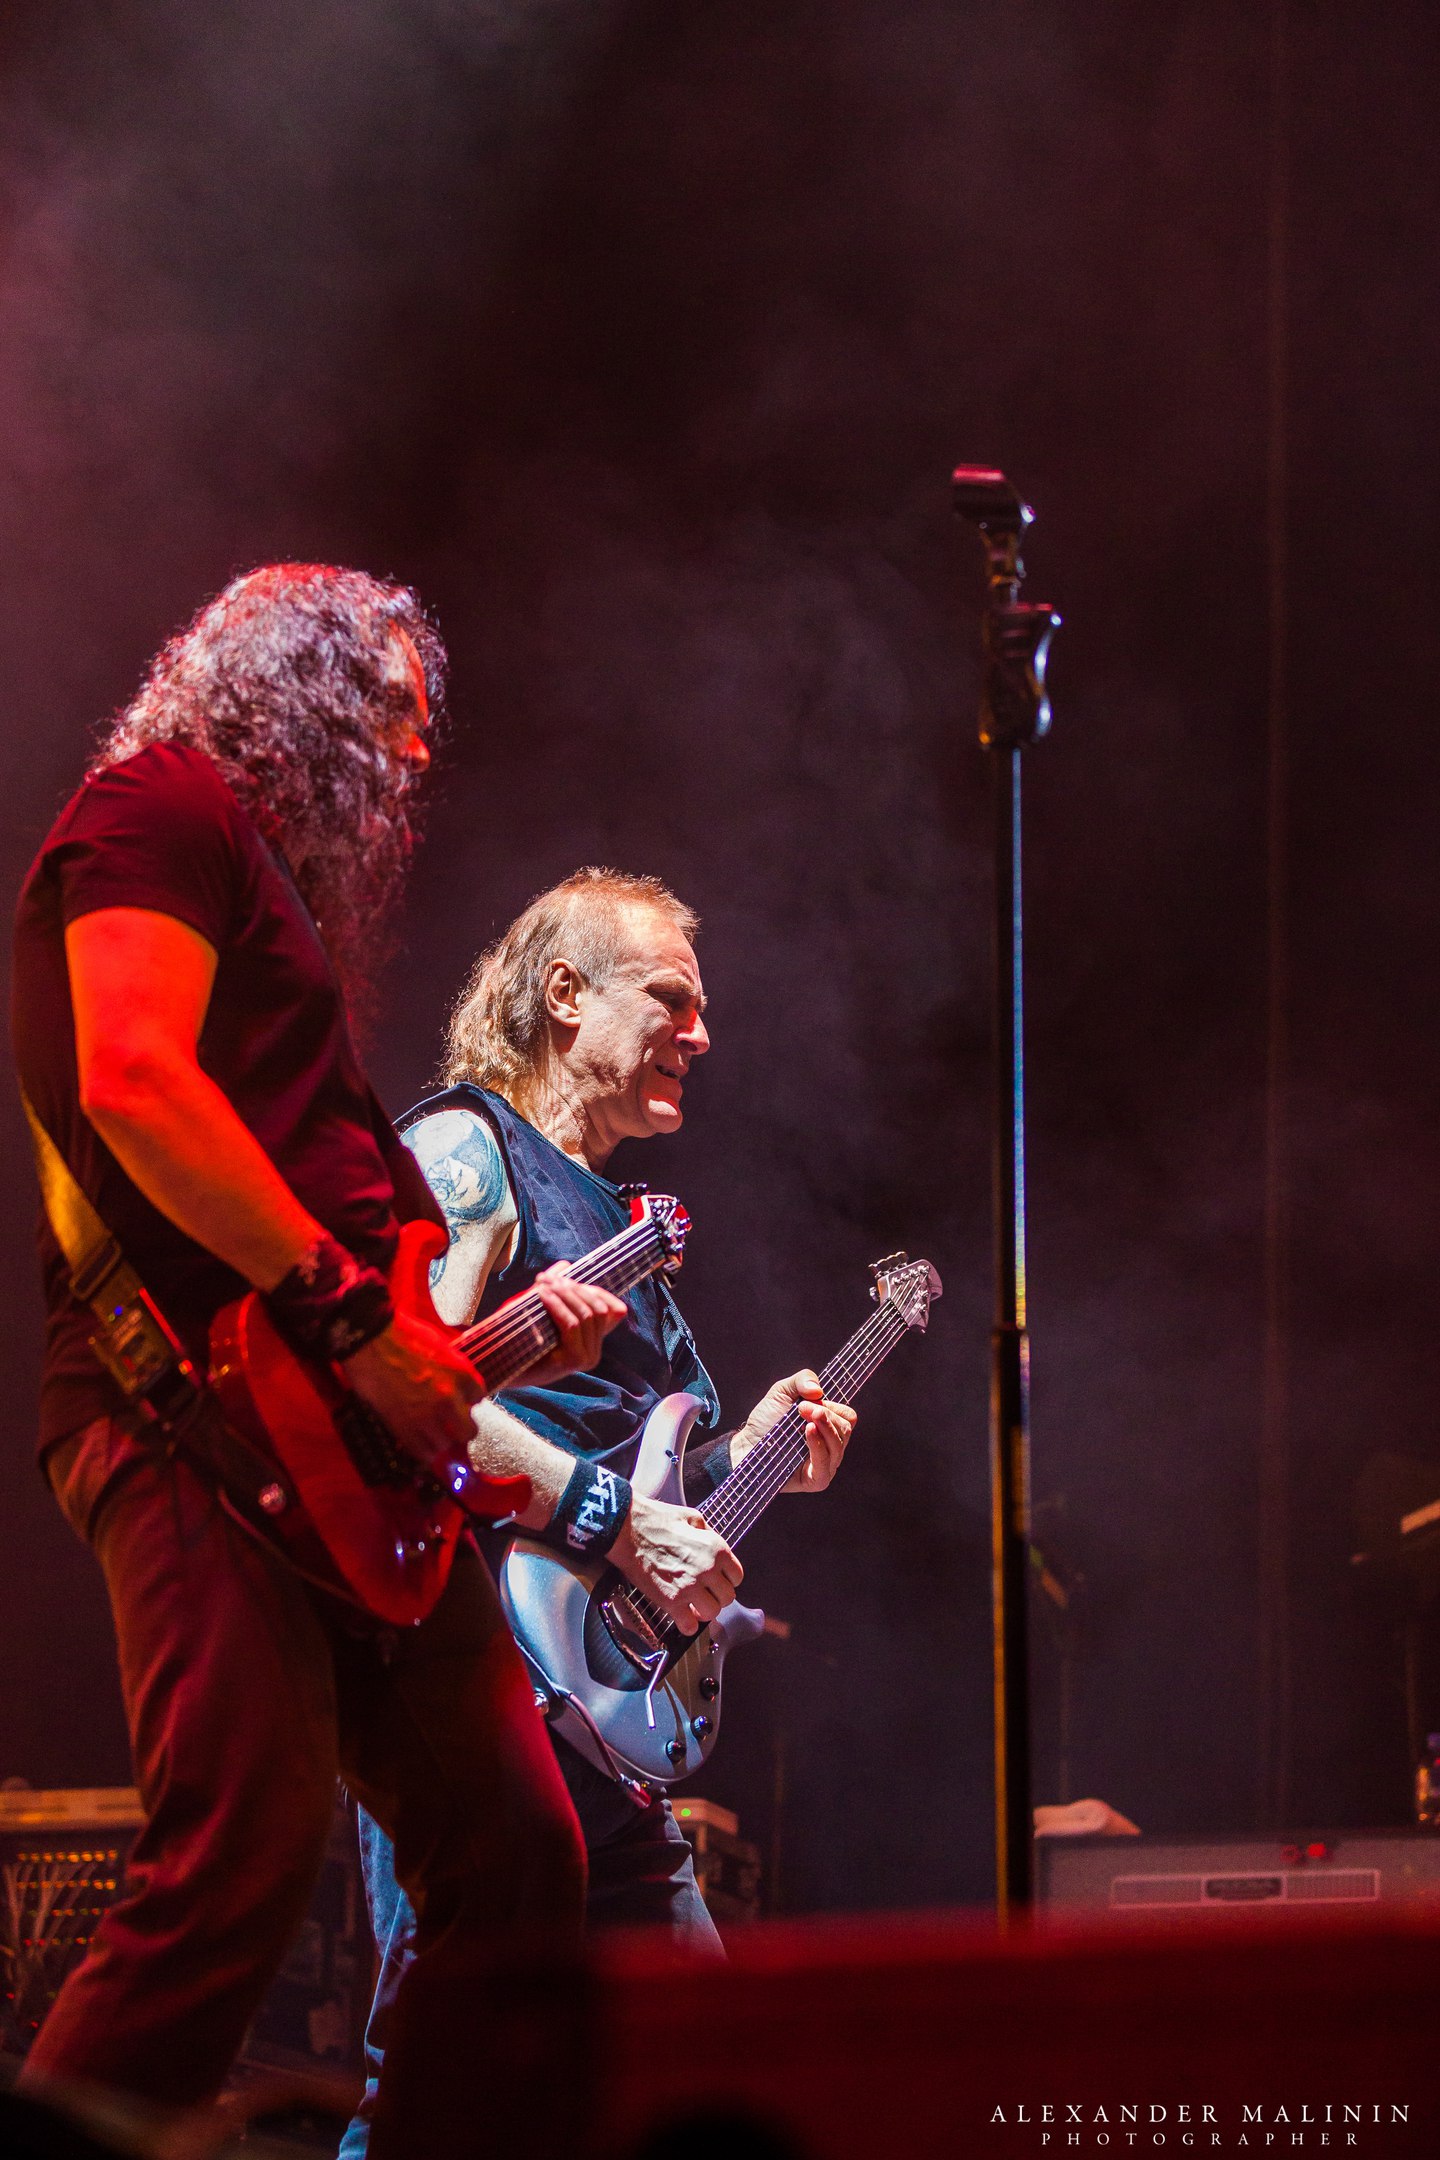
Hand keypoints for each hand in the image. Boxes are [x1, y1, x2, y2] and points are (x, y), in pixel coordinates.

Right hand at [341, 1308, 482, 1468]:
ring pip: (445, 1445)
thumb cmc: (401, 1336)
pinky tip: (418, 1443)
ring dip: (439, 1441)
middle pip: (468, 1431)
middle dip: (460, 1430)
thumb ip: (452, 1369)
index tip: (459, 1402)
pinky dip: (422, 1451)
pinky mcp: (404, 1426)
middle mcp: (450, 1398)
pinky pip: (422, 1452)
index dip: (467, 1401)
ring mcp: (427, 1415)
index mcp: (462, 1374)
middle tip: (450, 1427)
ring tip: (430, 1435)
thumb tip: (455, 1383)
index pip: (479, 1398)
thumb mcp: (440, 1347)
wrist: (370, 1342)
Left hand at [517, 1261, 627, 1386]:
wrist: (497, 1366)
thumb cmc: (518, 1338)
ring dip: (564, 1293)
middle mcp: (594, 1352)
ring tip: (543, 1283)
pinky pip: (571, 1325)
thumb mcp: (540, 1309)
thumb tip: (566, 1265)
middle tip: (548, 1278)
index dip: (597, 1289)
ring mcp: (585, 1358)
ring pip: (586, 1315)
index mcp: (592, 1341)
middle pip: (599, 1309)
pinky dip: (557, 1305)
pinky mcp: (572, 1362)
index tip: (566, 1278)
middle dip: (574, 1287)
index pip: (615, 1310)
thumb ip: (555, 1289)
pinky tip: (541, 1294)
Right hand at [609, 1493, 742, 1634]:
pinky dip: (687, 1625)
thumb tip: (711, 1542)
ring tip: (693, 1605)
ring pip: (712, 1613)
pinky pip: (689, 1626)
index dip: (726, 1580)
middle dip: (716, 1596)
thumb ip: (707, 1532)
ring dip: (703, 1611)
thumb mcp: (691, 1516)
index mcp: (716, 1549)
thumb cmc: (656, 1520)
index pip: (737, 1577)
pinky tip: (681, 1617)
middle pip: (727, 1598)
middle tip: (704, 1593)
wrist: (626, 1530)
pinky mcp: (671, 1601)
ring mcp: (690, 1587)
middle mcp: (708, 1570)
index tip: (716, 1581)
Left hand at [732, 1368, 855, 1493]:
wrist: (747, 1443)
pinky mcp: (815, 1480)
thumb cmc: (767, 1420)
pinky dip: (819, 1447)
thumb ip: (803, 1379)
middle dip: (826, 1415)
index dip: (833, 1407)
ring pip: (838, 1446)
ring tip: (805, 1421)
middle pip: (845, 1429)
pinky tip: (808, 1432)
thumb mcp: (783, 1391)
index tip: (811, 1401)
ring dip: (824, 1428)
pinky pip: (825, 1466)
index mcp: (829, 1426)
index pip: (848, 1417)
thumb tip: (818, 1390)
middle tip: (801, 1409)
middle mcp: (831, 1445)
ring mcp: (825, 1464)